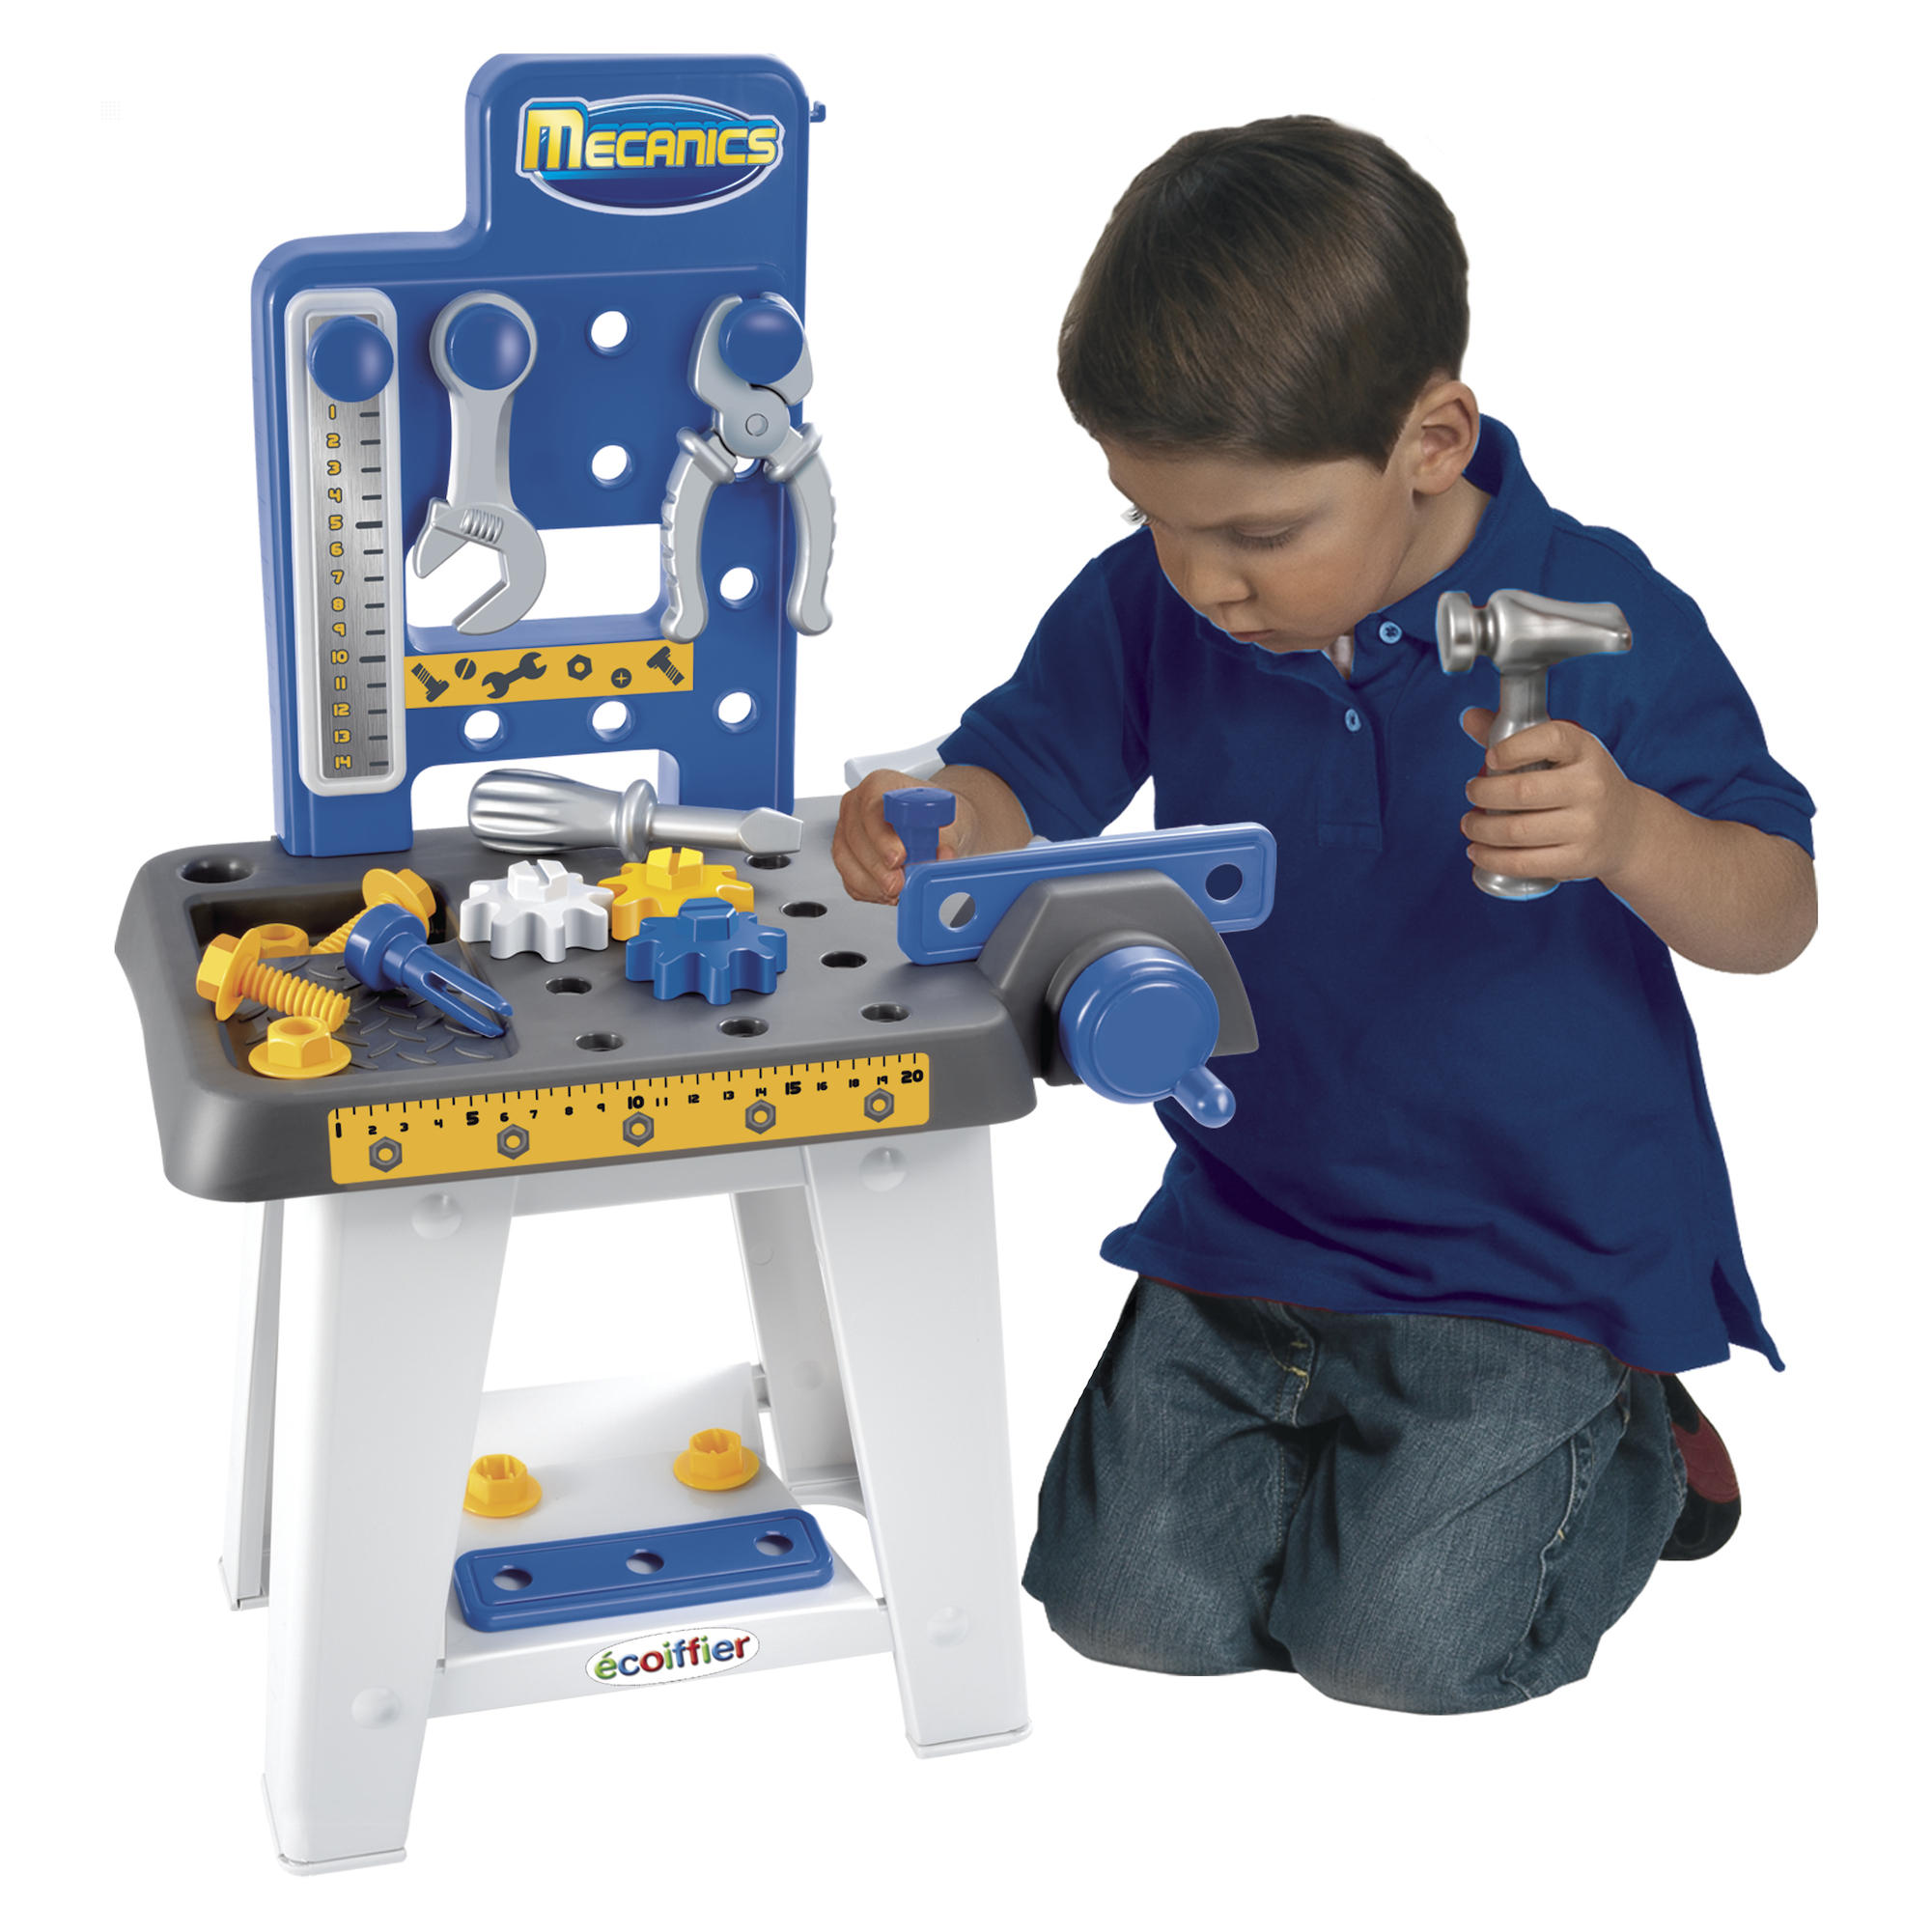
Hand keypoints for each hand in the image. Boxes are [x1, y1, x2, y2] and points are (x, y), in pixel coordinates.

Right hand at [832, 770, 970, 903]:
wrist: (936, 826)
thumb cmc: (937, 816)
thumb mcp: (950, 822)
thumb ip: (945, 839)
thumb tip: (943, 856)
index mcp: (880, 785)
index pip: (872, 809)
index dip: (882, 837)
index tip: (898, 858)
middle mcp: (857, 805)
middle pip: (856, 838)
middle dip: (878, 868)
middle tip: (898, 884)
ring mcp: (847, 830)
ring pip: (847, 861)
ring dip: (873, 883)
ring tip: (897, 892)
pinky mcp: (846, 855)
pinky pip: (849, 878)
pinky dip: (869, 891)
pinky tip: (888, 893)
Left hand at [1458, 709, 1647, 888]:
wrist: (1629, 829)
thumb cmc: (1581, 784)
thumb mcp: (1562, 754)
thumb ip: (1515, 736)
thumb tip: (1469, 717)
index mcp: (1585, 751)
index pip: (1551, 739)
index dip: (1513, 747)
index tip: (1491, 757)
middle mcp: (1590, 786)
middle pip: (1522, 791)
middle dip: (1483, 794)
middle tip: (1471, 793)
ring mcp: (1587, 826)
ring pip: (1517, 831)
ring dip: (1480, 829)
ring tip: (1470, 824)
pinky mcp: (1579, 859)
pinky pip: (1524, 863)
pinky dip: (1492, 859)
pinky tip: (1478, 852)